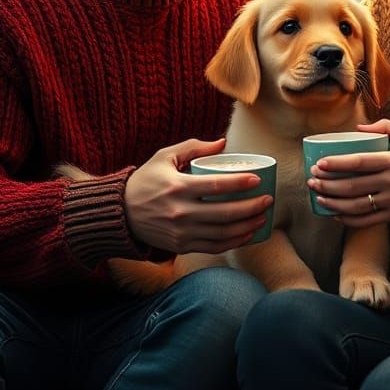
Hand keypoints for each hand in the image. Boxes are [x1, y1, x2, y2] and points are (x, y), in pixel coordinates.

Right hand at [125, 138, 272, 253]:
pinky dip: (234, 242)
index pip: (216, 186)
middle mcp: (180, 212)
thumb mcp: (165, 157)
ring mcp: (181, 232)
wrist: (121, 213)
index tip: (257, 180)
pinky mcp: (182, 246)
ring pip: (223, 233)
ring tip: (263, 217)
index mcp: (177, 187)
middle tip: (268, 200)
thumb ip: (193, 146)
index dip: (240, 184)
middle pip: (225, 213)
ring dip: (248, 226)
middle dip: (252, 208)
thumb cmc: (146, 181)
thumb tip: (223, 143)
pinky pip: (214, 246)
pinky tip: (247, 233)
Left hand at [307, 120, 389, 227]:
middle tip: (312, 180)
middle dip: (327, 185)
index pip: (359, 162)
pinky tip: (334, 214)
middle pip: (352, 186)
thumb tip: (359, 129)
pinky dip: (348, 219)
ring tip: (318, 197)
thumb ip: (386, 127)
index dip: (336, 164)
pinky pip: (367, 221)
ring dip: (333, 203)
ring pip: (356, 206)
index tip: (319, 164)